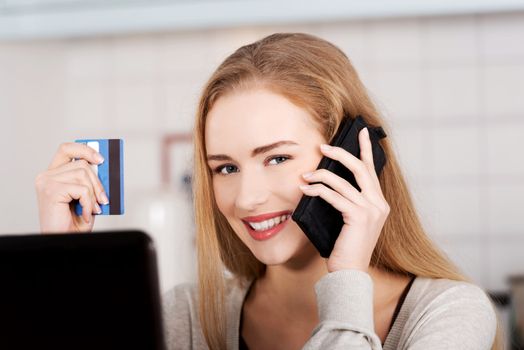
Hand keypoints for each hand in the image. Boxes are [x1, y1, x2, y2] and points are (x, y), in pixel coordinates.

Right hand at [35, 142, 108, 232]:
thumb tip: (102, 166)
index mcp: (53, 174)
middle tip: (103, 198)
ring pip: (83, 175)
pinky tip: (86, 214)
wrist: (64, 239)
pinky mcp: (51, 190)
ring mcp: (46, 182)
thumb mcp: (85, 196)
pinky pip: (82, 189)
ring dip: (94, 194)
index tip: (101, 159)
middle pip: (81, 163)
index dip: (85, 149)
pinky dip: (89, 203)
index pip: (67, 149)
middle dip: (97, 181)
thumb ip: (89, 180)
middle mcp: (46, 176)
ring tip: (94, 209)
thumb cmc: (73, 221)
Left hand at [299, 127, 389, 271]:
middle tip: (323, 147)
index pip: (372, 170)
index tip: (361, 131)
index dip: (366, 149)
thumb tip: (328, 180)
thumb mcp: (349, 220)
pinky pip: (334, 196)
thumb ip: (347, 201)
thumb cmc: (345, 247)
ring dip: (321, 176)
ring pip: (343, 182)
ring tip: (305, 176)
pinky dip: (318, 191)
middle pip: (360, 168)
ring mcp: (371, 210)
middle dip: (340, 154)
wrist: (349, 272)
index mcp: (379, 203)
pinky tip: (306, 190)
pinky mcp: (359, 217)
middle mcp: (379, 204)